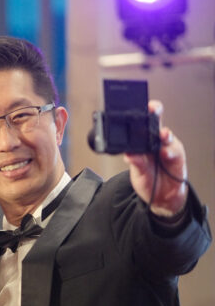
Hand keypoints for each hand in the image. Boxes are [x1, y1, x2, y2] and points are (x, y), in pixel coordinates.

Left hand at [125, 99, 187, 216]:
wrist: (160, 198)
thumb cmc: (148, 180)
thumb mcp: (136, 172)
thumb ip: (135, 162)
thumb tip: (128, 153)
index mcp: (143, 143)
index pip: (142, 124)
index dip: (141, 114)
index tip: (136, 107)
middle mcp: (156, 143)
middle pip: (157, 124)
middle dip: (156, 114)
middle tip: (152, 109)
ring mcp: (167, 149)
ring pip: (166, 137)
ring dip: (164, 134)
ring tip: (161, 134)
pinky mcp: (177, 158)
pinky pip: (174, 153)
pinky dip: (169, 152)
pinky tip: (165, 153)